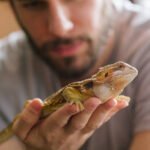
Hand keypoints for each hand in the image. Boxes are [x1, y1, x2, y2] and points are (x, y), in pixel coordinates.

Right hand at [12, 97, 127, 149]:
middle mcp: (66, 134)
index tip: (73, 103)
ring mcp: (78, 135)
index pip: (58, 121)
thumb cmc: (31, 137)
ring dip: (104, 112)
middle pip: (79, 123)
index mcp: (49, 131)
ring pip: (92, 124)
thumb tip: (36, 101)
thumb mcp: (22, 130)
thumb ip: (28, 116)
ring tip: (116, 100)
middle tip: (98, 99)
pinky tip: (119, 105)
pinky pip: (98, 124)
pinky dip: (109, 114)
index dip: (65, 113)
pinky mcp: (85, 134)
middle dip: (89, 111)